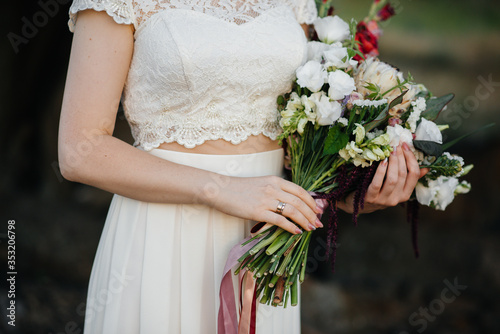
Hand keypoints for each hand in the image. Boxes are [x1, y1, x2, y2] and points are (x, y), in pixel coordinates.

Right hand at [208, 175, 322, 233]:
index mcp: (275, 180)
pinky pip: (280, 221)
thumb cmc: (239, 189)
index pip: (300, 191)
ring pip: (293, 211)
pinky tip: (297, 232)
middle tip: (318, 223)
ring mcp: (266, 200)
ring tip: (311, 228)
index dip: (311, 201)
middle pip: (299, 202)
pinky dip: (291, 227)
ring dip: (305, 221)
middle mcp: (273, 188)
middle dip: (312, 214)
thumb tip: (288, 202)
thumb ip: (275, 190)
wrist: (220, 190)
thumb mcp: (261, 184)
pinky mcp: (258, 212)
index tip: (318, 210)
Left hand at [338, 142, 428, 213]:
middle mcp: (396, 199)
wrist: (359, 205)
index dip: (412, 159)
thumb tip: (425, 168)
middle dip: (401, 157)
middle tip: (397, 145)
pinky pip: (378, 183)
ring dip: (393, 163)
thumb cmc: (378, 192)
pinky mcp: (371, 198)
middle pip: (403, 175)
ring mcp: (384, 200)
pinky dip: (381, 171)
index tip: (406, 146)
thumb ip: (408, 178)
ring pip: (393, 179)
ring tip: (391, 151)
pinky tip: (382, 161)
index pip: (414, 175)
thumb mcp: (395, 187)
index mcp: (405, 195)